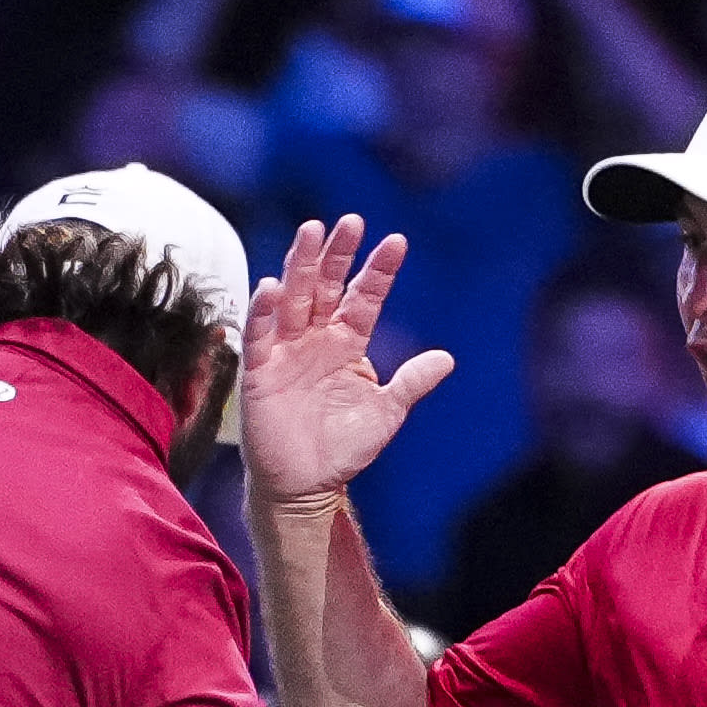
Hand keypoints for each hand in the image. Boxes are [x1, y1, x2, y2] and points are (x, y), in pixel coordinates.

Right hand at [240, 216, 452, 508]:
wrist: (305, 485)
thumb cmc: (342, 448)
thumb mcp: (385, 413)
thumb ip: (411, 383)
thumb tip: (447, 358)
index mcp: (347, 343)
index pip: (364, 297)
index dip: (379, 270)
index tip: (397, 242)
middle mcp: (315, 338)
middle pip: (326, 285)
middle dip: (338, 254)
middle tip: (351, 222)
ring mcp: (286, 350)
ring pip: (293, 298)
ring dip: (301, 265)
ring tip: (311, 232)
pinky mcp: (260, 370)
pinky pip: (260, 334)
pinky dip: (263, 311)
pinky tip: (271, 286)